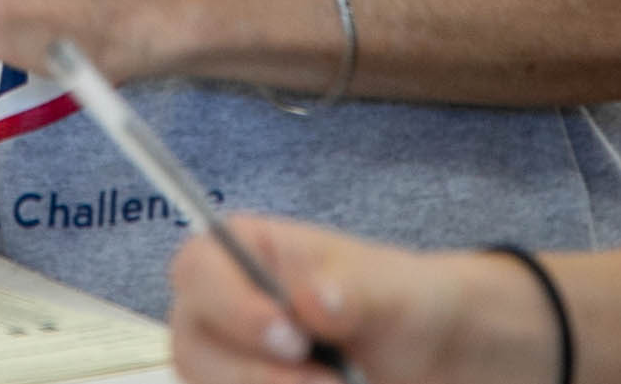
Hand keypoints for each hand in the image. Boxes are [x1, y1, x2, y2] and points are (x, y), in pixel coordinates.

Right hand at [170, 216, 559, 383]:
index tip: (292, 337)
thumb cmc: (402, 305)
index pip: (196, 268)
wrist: (429, 358)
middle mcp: (223, 308)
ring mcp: (228, 362)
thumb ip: (357, 290)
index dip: (231, 306)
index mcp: (246, 251)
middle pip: (191, 345)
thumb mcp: (394, 292)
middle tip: (328, 382)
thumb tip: (313, 298)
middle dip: (254, 374)